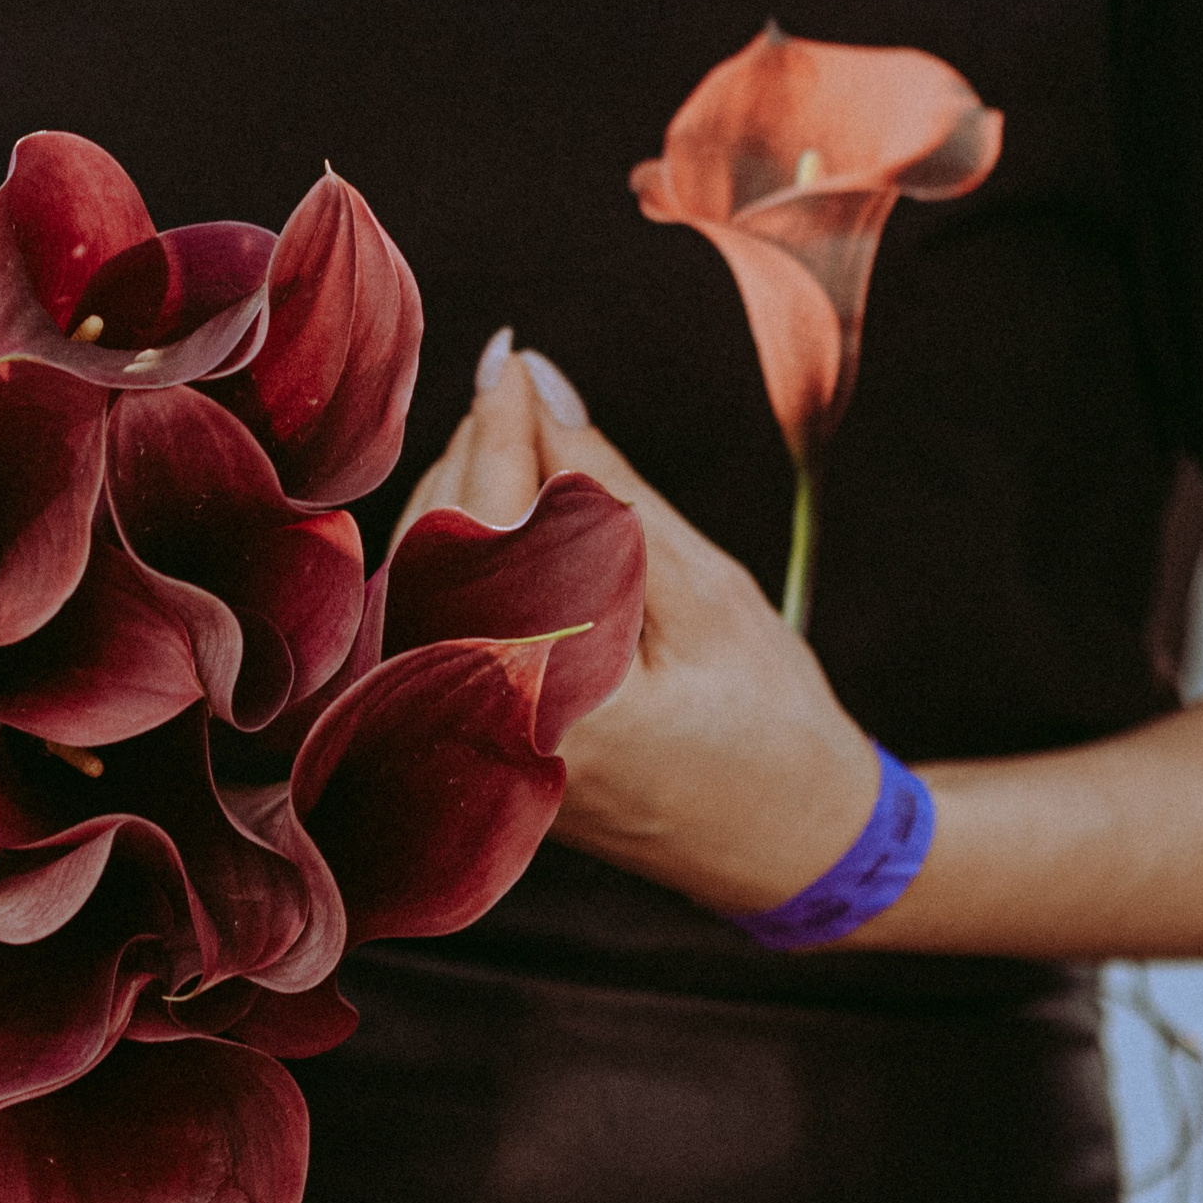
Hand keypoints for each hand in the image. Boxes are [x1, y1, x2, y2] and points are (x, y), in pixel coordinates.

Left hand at [395, 331, 878, 915]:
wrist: (784, 848)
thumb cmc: (769, 721)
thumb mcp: (706, 590)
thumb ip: (608, 488)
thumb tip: (542, 386)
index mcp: (552, 691)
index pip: (493, 525)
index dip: (497, 427)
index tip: (510, 354)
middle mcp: (488, 723)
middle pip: (434, 551)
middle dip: (470, 455)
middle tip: (519, 389)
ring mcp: (468, 743)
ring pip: (418, 584)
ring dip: (457, 503)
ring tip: (520, 444)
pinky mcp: (467, 744)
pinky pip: (428, 625)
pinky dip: (455, 559)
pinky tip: (500, 519)